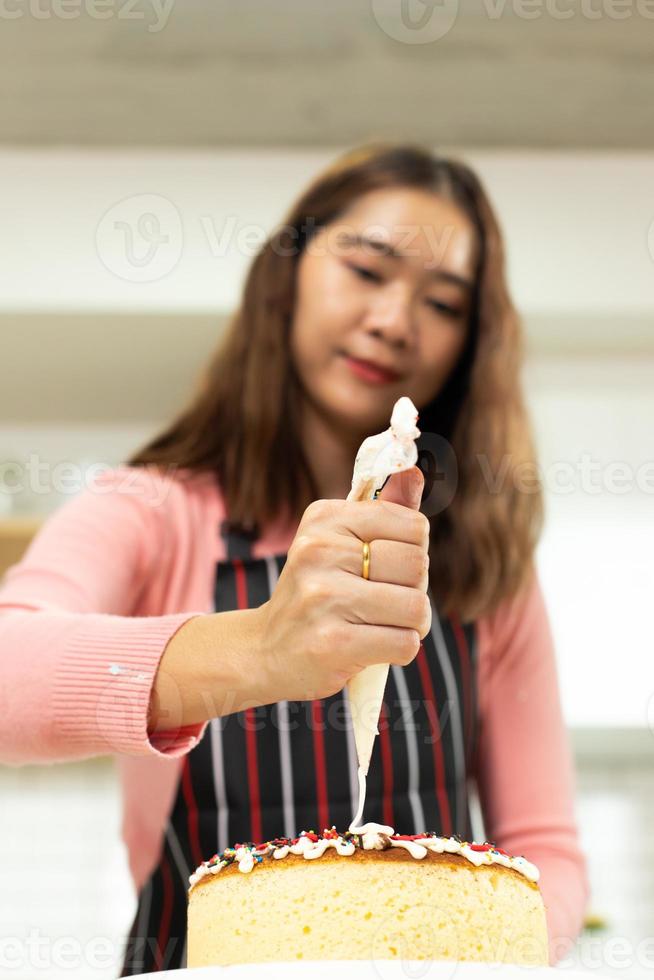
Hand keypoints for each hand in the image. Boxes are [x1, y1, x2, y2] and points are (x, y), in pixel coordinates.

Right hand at [254, 466, 429, 702]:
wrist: (264, 651)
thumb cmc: (317, 592)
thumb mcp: (340, 543)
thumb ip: (384, 510)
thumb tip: (414, 472)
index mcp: (323, 519)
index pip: (413, 526)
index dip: (412, 552)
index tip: (384, 567)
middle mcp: (319, 551)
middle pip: (418, 565)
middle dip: (414, 590)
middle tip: (382, 602)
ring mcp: (324, 597)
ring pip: (416, 607)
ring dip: (411, 625)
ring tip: (379, 626)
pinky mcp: (332, 643)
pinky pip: (405, 643)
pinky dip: (399, 650)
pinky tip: (371, 648)